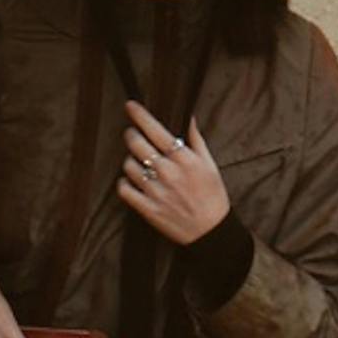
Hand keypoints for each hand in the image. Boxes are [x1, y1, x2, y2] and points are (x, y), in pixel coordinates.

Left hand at [118, 105, 230, 245]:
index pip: (156, 130)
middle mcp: (167, 173)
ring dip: (130, 160)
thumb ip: (196, 140)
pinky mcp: (147, 209)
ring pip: (128, 165)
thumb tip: (188, 116)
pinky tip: (131, 181)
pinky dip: (124, 183)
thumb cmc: (212, 196)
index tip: (130, 106)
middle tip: (132, 134)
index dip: (140, 115)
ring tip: (138, 163)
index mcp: (183, 159)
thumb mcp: (209, 164)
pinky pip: (124, 189)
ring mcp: (155, 191)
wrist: (211, 231)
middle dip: (131, 135)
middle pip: (136, 144)